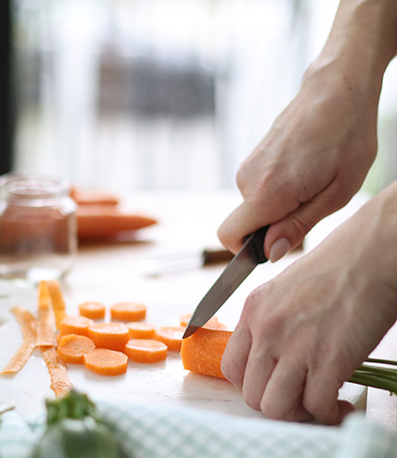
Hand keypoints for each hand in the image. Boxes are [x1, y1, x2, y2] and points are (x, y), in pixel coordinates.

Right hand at [218, 61, 378, 259]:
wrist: (337, 88)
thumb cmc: (346, 136)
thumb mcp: (336, 193)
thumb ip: (297, 227)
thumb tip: (269, 252)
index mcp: (266, 192)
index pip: (229, 236)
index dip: (246, 250)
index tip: (273, 245)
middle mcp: (247, 180)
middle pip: (245, 224)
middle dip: (274, 225)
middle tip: (312, 201)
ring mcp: (248, 167)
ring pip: (254, 207)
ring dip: (280, 205)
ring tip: (312, 180)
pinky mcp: (253, 159)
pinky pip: (258, 189)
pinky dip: (278, 189)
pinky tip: (304, 169)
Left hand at [221, 188, 396, 423]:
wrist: (374, 252)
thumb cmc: (340, 266)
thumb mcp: (287, 290)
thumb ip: (273, 322)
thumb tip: (276, 357)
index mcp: (253, 312)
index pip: (231, 368)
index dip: (252, 385)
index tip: (274, 386)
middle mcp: (266, 330)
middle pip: (251, 394)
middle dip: (277, 405)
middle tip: (300, 402)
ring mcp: (294, 346)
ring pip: (276, 408)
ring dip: (299, 415)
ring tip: (319, 407)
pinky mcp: (328, 360)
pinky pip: (315, 407)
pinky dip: (328, 414)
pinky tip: (341, 406)